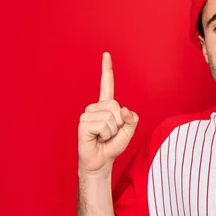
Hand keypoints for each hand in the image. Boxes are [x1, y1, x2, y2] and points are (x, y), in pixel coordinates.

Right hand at [77, 52, 138, 173]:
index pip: (107, 84)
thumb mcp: (129, 131)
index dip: (107, 69)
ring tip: (103, 137)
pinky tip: (97, 138)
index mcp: (107, 106)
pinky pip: (104, 126)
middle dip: (120, 124)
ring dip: (112, 132)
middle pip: (116, 107)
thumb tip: (123, 110)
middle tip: (110, 133)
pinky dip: (105, 135)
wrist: (101, 161)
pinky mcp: (83, 124)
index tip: (106, 54)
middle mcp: (95, 107)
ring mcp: (87, 115)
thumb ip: (132, 119)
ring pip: (111, 118)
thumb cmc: (113, 145)